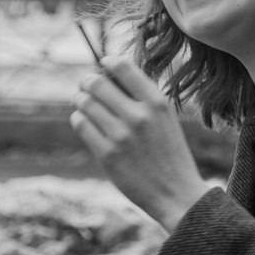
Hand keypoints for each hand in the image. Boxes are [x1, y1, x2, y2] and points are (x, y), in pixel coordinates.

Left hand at [70, 57, 209, 230]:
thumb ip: (142, 97)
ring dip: (81, 100)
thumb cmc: (169, 152)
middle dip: (87, 81)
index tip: (103, 64)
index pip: (122, 67)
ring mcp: (121, 135)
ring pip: (84, 102)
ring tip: (85, 104)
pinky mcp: (107, 154)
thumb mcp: (165, 119)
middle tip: (86, 86)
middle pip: (96, 82)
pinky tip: (86, 122)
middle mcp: (139, 115)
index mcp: (157, 103)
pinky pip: (80, 124)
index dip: (107, 62)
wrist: (176, 193)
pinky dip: (79, 119)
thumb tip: (108, 73)